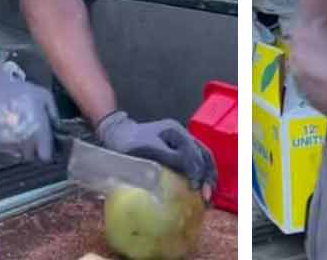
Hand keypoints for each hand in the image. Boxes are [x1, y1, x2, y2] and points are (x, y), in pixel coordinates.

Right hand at [0, 57, 57, 162]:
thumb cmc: (21, 92)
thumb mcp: (45, 97)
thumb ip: (54, 114)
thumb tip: (58, 128)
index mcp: (39, 131)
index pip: (46, 156)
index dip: (48, 153)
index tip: (48, 147)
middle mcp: (25, 141)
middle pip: (32, 157)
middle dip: (35, 150)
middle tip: (34, 138)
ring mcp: (9, 144)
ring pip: (19, 154)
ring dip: (22, 148)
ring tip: (21, 132)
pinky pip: (7, 150)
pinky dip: (9, 145)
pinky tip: (11, 131)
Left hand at [96, 110, 216, 192]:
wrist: (117, 134)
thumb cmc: (129, 142)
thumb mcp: (147, 149)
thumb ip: (169, 157)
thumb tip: (188, 174)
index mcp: (175, 131)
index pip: (192, 153)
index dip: (195, 171)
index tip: (194, 188)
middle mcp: (182, 135)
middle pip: (203, 154)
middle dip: (207, 174)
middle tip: (207, 195)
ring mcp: (182, 141)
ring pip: (203, 157)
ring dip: (207, 175)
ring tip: (209, 194)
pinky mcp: (178, 150)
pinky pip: (196, 161)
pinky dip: (201, 174)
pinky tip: (201, 187)